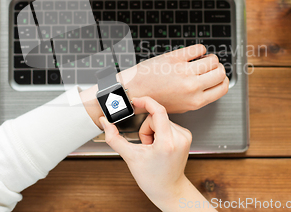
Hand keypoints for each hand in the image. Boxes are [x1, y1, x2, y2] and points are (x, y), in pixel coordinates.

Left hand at [80, 44, 228, 129]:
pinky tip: (194, 52)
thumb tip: (211, 85)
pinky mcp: (175, 58)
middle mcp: (192, 86)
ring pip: (213, 59)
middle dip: (218, 68)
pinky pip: (199, 48)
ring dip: (210, 58)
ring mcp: (184, 71)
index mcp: (196, 101)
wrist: (133, 91)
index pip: (224, 87)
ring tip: (202, 59)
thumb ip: (198, 97)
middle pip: (221, 72)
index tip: (218, 77)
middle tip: (210, 67)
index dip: (223, 80)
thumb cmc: (154, 99)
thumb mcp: (181, 106)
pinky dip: (199, 49)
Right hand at [100, 96, 215, 211]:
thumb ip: (114, 138)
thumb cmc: (152, 178)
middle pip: (156, 117)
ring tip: (153, 148)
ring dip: (153, 130)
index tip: (136, 101)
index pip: (158, 111)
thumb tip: (105, 122)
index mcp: (167, 143)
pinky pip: (168, 124)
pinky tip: (159, 146)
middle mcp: (180, 137)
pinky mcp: (186, 136)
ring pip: (161, 119)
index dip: (145, 102)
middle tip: (145, 145)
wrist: (168, 189)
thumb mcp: (130, 157)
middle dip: (146, 128)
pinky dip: (160, 132)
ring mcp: (184, 136)